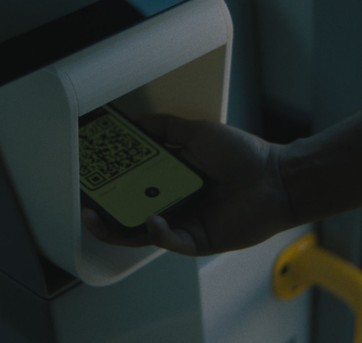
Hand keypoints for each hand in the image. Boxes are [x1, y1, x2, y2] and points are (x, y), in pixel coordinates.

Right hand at [81, 114, 295, 255]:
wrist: (277, 177)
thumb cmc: (243, 155)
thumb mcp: (198, 132)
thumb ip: (166, 127)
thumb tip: (136, 120)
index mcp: (168, 181)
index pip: (130, 185)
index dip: (108, 183)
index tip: (89, 176)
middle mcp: (172, 204)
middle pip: (128, 214)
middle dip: (102, 213)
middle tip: (85, 204)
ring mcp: (183, 224)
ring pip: (141, 233)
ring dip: (118, 228)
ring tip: (99, 218)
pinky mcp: (198, 241)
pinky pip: (171, 242)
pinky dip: (158, 234)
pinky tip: (152, 220)